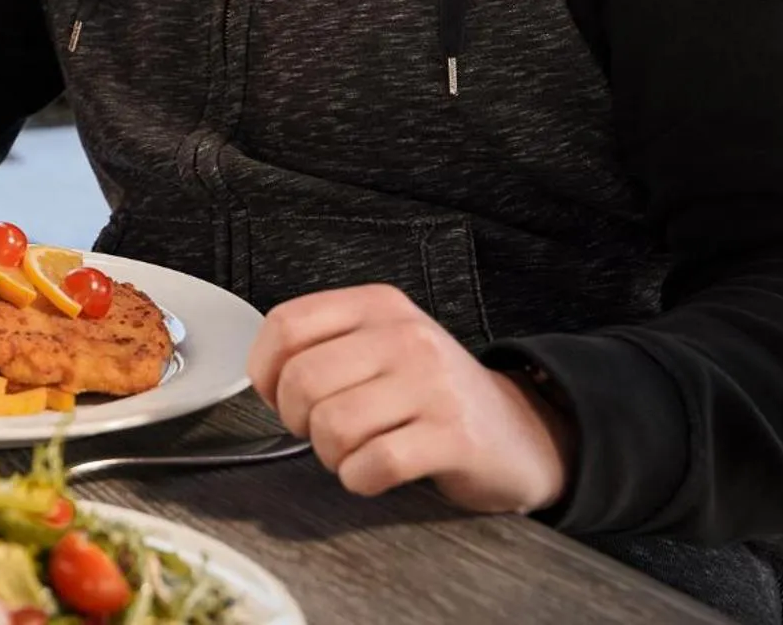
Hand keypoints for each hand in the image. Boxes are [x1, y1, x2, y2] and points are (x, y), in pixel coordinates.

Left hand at [248, 284, 574, 514]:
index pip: (286, 324)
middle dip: (298, 421)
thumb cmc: (432, 394)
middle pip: (303, 380)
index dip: (266, 371)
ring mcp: (434, 384)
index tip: (278, 395)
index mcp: (378, 305)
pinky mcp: (454, 436)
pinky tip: (375, 472)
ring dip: (330, 454)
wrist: (519, 431)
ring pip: (333, 424)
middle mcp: (406, 335)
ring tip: (354, 451)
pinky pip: (374, 463)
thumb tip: (263, 379)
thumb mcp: (381, 346)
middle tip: (321, 432)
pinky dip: (359, 478)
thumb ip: (323, 346)